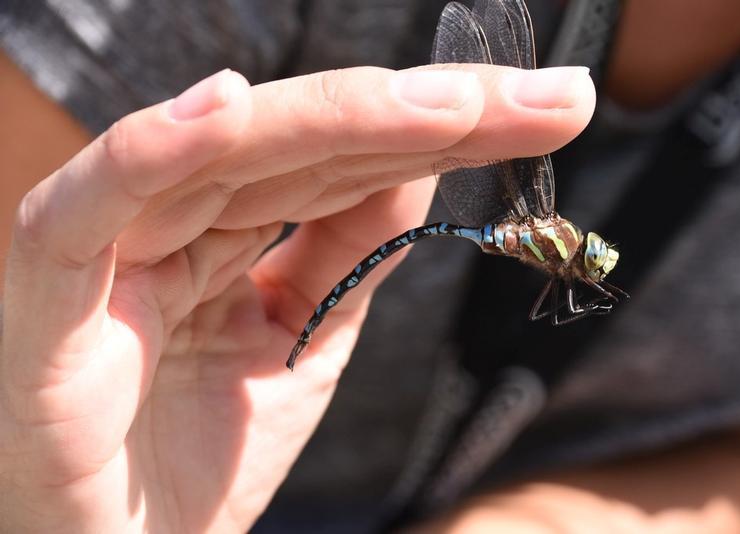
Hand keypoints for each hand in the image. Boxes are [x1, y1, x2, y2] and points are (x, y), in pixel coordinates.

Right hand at [0, 65, 594, 531]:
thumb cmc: (202, 459)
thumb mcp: (305, 342)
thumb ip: (349, 248)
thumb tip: (424, 161)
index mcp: (224, 230)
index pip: (342, 160)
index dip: (440, 132)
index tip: (545, 112)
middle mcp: (168, 221)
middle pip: (303, 142)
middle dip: (426, 115)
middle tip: (547, 98)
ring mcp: (107, 252)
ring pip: (223, 156)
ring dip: (340, 120)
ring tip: (452, 104)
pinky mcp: (47, 300)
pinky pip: (90, 208)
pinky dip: (154, 151)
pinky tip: (232, 107)